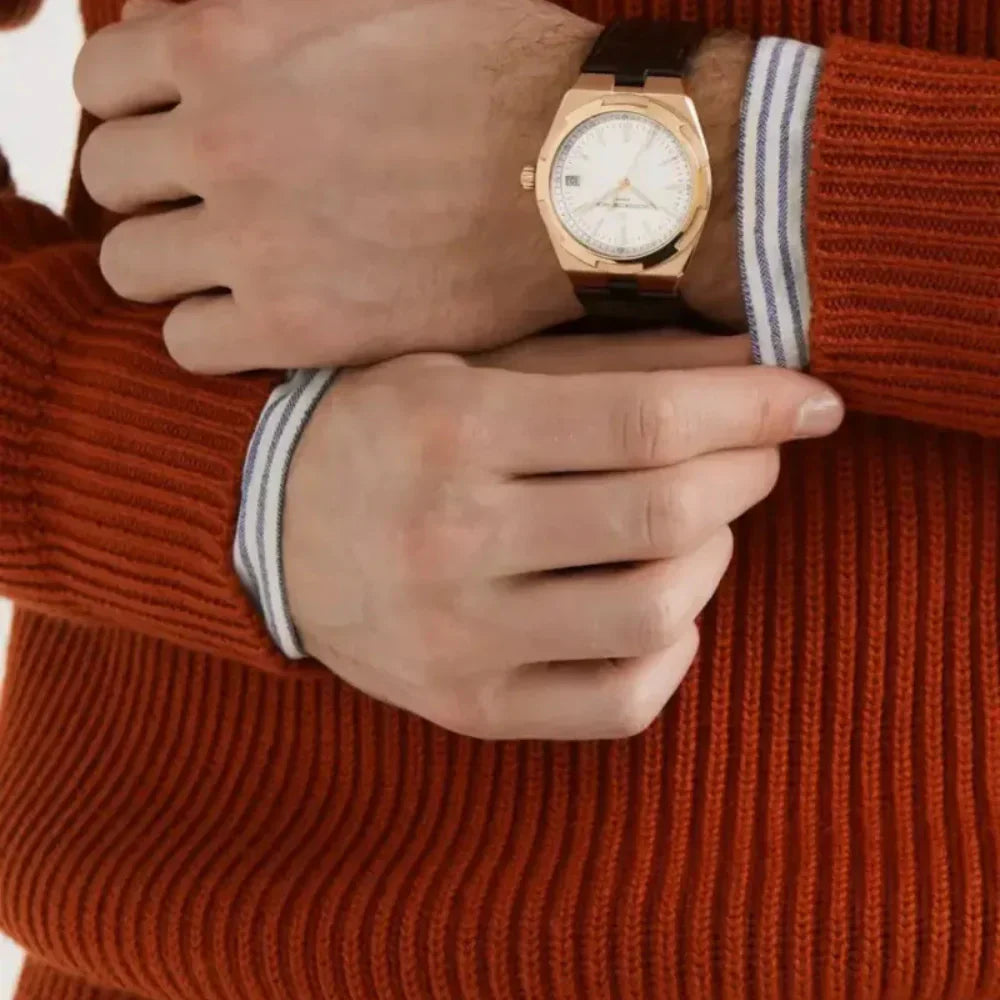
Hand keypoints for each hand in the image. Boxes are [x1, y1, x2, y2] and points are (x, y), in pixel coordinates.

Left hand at [74, 0, 598, 371]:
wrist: (594, 174)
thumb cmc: (507, 73)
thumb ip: (266, 3)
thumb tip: (178, 19)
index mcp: (229, 38)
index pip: (100, 79)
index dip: (137, 109)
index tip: (182, 135)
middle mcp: (223, 137)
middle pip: (107, 178)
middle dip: (154, 188)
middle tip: (214, 206)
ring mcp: (256, 239)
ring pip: (132, 267)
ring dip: (173, 266)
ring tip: (234, 269)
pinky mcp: (300, 327)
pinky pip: (187, 344)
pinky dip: (212, 334)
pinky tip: (266, 321)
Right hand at [284, 333, 842, 739]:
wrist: (269, 533)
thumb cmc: (380, 431)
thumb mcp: (469, 369)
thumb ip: (603, 365)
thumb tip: (748, 363)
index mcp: (451, 431)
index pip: (644, 419)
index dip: (754, 406)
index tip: (813, 399)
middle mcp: (452, 540)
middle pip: (665, 513)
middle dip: (748, 471)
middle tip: (754, 449)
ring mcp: (460, 639)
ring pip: (657, 610)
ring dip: (714, 555)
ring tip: (698, 523)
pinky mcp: (470, 707)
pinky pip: (622, 702)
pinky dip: (674, 651)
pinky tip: (662, 608)